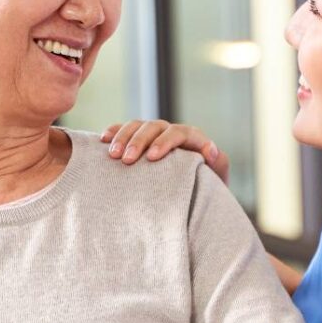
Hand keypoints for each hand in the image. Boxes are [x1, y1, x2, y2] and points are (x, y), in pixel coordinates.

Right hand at [102, 120, 229, 182]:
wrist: (191, 197)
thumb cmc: (204, 190)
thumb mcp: (216, 180)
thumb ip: (218, 164)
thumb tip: (211, 151)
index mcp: (192, 138)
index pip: (180, 132)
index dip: (165, 142)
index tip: (152, 158)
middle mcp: (171, 132)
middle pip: (155, 127)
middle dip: (139, 142)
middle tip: (127, 160)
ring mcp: (153, 135)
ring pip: (137, 125)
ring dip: (123, 138)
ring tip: (112, 156)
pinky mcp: (138, 140)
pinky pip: (124, 129)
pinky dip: (114, 132)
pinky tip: (103, 141)